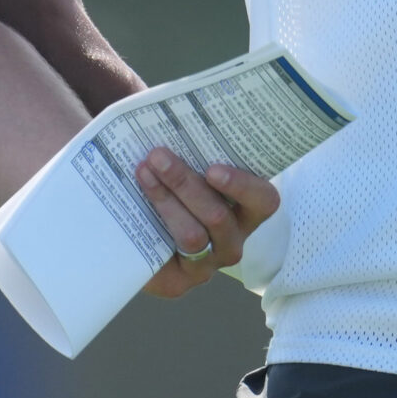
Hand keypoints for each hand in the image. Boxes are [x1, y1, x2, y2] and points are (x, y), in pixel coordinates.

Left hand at [133, 150, 280, 298]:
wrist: (133, 231)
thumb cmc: (170, 183)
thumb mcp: (186, 163)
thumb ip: (190, 146)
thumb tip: (169, 115)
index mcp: (245, 210)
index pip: (263, 201)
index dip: (243, 185)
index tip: (212, 169)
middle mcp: (231, 240)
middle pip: (220, 217)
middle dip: (186, 184)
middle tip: (158, 156)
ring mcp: (207, 264)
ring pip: (193, 236)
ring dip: (166, 201)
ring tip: (143, 172)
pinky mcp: (179, 282)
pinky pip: (167, 255)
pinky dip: (150, 224)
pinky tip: (135, 201)